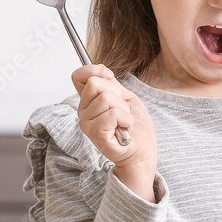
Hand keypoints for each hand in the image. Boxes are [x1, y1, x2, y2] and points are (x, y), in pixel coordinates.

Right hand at [72, 64, 157, 201]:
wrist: (143, 150)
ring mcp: (87, 123)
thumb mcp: (125, 98)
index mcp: (89, 101)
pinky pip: (112, 114)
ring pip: (105, 98)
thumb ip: (112, 84)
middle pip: (94, 84)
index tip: (110, 76)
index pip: (77, 76)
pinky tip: (124, 129)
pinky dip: (126, 119)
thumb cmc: (136, 126)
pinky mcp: (95, 134)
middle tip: (122, 111)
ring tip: (124, 122)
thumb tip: (102, 71)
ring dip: (124, 110)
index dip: (93, 70)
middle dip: (117, 94)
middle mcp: (83, 111)